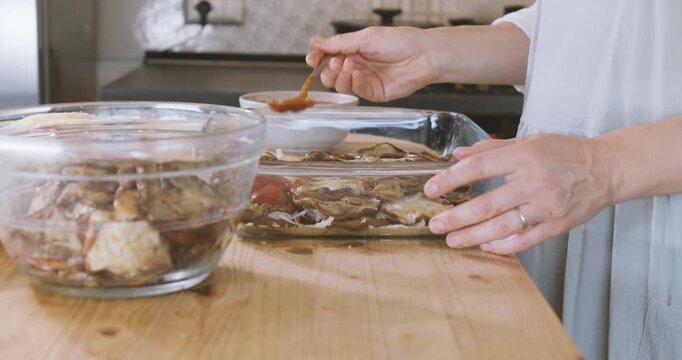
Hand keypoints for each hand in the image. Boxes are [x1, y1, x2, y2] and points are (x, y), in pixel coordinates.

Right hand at [306, 27, 437, 101]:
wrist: (423, 55)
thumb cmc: (400, 41)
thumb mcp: (365, 37)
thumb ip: (339, 43)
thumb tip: (315, 41)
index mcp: (353, 50)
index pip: (328, 57)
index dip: (317, 59)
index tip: (312, 59)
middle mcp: (357, 67)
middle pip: (330, 75)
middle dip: (328, 69)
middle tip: (335, 61)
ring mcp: (365, 81)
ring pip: (340, 85)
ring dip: (340, 75)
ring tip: (350, 64)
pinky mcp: (374, 94)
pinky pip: (355, 91)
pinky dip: (353, 81)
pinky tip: (359, 72)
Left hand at [424, 134, 617, 254]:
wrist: (607, 168)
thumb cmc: (566, 153)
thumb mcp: (529, 142)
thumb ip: (492, 149)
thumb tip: (458, 154)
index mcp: (524, 156)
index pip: (479, 167)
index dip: (451, 179)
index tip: (431, 188)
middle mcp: (534, 181)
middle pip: (487, 203)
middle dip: (457, 216)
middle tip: (436, 224)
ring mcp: (546, 205)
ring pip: (504, 225)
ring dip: (474, 235)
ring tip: (453, 240)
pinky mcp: (558, 224)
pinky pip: (527, 239)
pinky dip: (505, 246)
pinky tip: (486, 247)